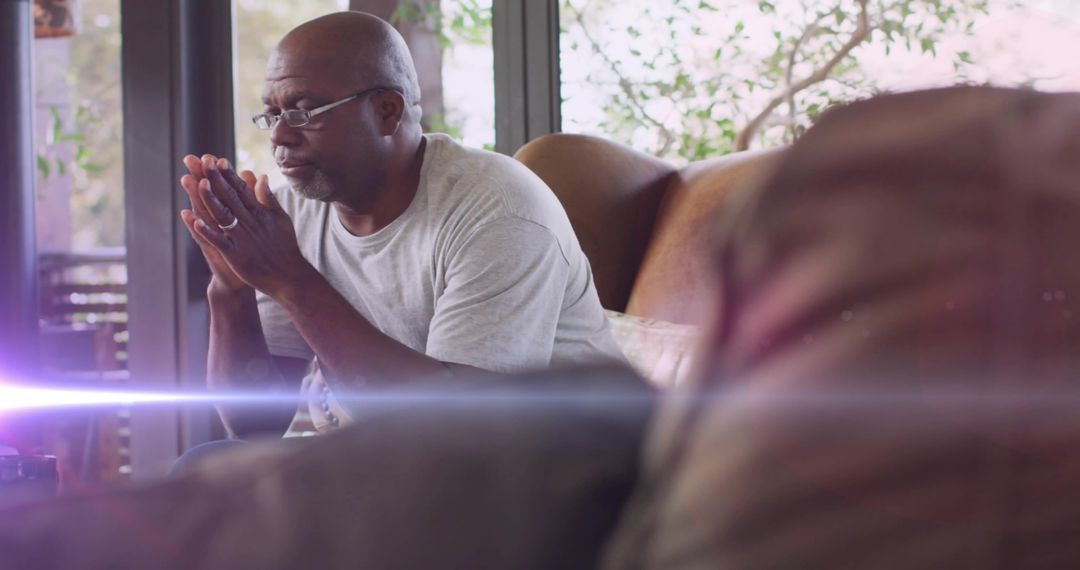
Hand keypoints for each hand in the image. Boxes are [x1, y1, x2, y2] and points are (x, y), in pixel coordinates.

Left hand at [189, 155, 311, 297]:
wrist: (288, 276)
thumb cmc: (285, 247)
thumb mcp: (281, 219)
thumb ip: (269, 198)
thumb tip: (261, 177)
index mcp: (260, 213)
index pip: (242, 190)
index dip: (229, 175)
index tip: (218, 160)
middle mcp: (250, 223)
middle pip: (230, 198)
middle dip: (217, 179)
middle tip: (204, 162)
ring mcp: (242, 239)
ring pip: (223, 215)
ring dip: (210, 199)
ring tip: (199, 183)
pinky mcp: (236, 255)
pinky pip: (218, 241)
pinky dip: (206, 231)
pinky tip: (194, 220)